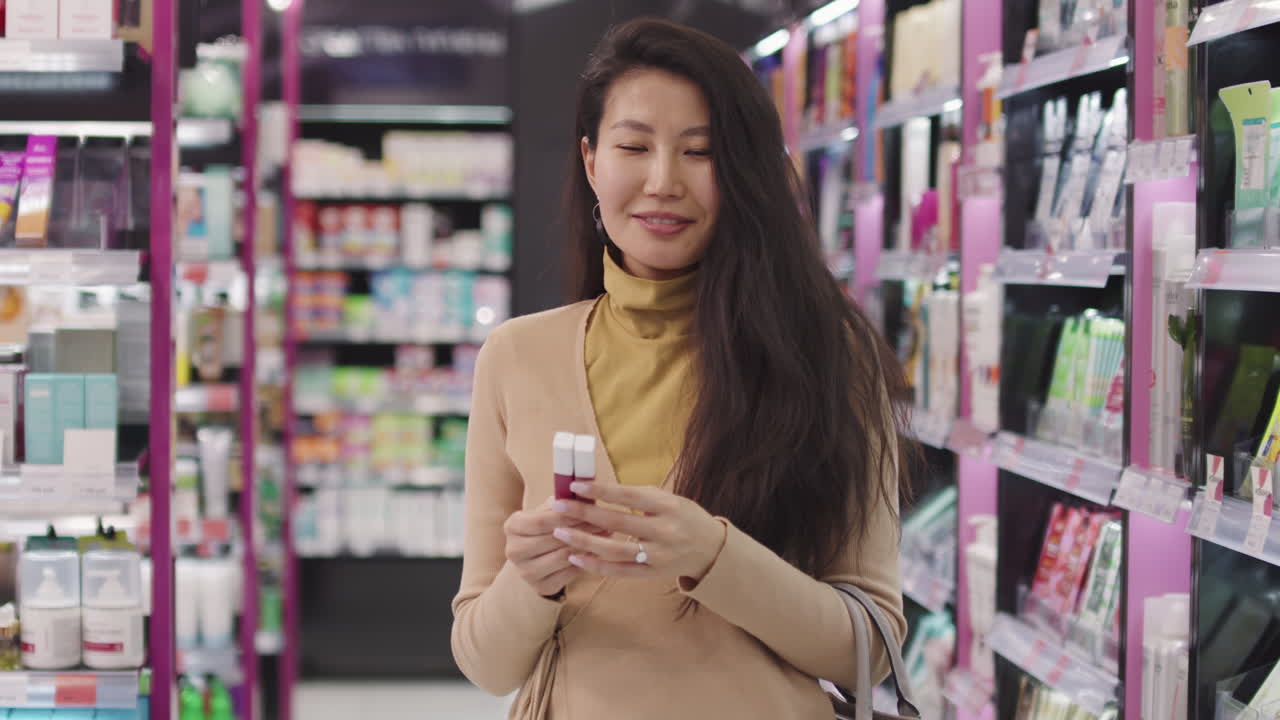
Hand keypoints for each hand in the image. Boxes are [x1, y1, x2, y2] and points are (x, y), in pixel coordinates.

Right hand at [503, 498, 607, 596]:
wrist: (537, 559)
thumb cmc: (547, 528)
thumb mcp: (549, 511)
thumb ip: (563, 500)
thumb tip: (586, 487)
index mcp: (512, 526)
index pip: (541, 520)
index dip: (567, 515)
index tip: (590, 508)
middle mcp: (514, 550)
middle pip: (552, 538)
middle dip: (581, 529)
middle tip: (604, 521)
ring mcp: (525, 571)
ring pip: (562, 557)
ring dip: (587, 545)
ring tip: (606, 534)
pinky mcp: (541, 587)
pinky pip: (568, 573)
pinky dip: (585, 561)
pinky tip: (598, 551)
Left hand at [551, 481, 726, 580]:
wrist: (710, 549)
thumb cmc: (683, 517)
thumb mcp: (668, 499)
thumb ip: (637, 496)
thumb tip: (598, 489)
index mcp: (667, 506)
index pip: (628, 496)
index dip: (600, 491)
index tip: (575, 486)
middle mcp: (664, 531)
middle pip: (617, 523)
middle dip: (584, 514)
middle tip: (558, 507)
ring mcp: (658, 555)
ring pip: (615, 550)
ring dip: (584, 541)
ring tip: (560, 532)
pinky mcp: (652, 574)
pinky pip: (619, 571)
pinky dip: (596, 566)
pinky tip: (575, 558)